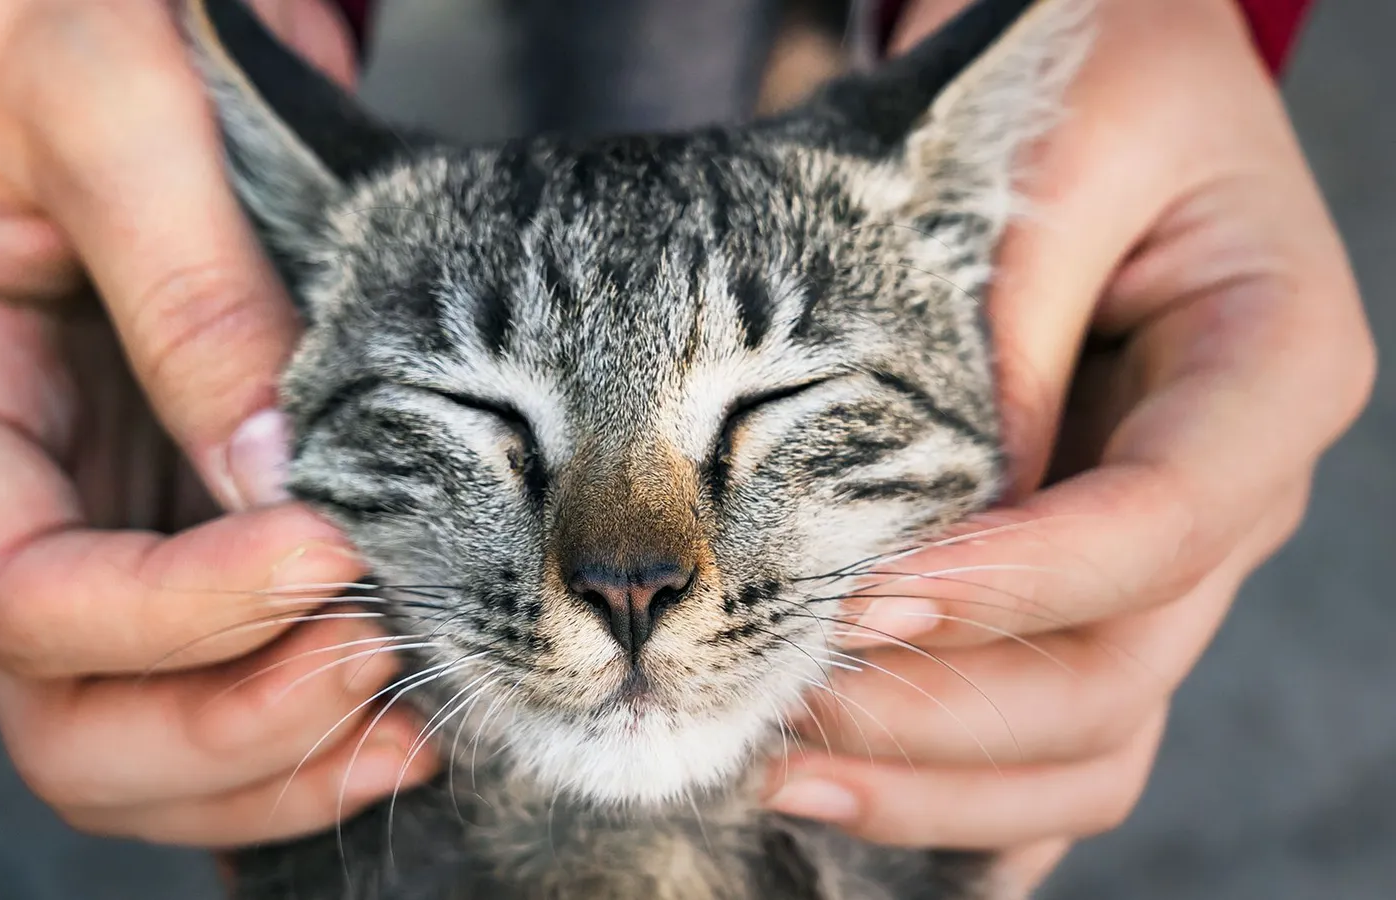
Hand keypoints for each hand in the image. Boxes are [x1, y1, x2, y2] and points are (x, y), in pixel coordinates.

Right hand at [0, 0, 435, 846]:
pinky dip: (300, 717)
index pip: (21, 591)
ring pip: (133, 732)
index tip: (338, 556)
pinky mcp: (168, 515)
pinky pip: (209, 674)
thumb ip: (185, 284)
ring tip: (412, 713)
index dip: (180, 617)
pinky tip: (402, 699)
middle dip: (226, 725)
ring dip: (270, 755)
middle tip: (383, 665)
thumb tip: (275, 483)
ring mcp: (82, 512)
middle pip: (63, 715)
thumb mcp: (113, 95)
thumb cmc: (81, 2)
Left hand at [763, 0, 1374, 893]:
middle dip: (947, 708)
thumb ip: (1002, 336)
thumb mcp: (1055, 155)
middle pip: (1120, 667)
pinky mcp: (1094, 585)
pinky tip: (851, 802)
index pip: (1162, 522)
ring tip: (776, 768)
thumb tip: (926, 535)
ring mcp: (1167, 558)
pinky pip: (1058, 734)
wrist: (1102, 82)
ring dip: (938, 780)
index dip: (1018, 582)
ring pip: (1091, 738)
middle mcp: (1235, 490)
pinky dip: (963, 790)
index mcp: (1272, 370)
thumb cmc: (1088, 87)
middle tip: (782, 700)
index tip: (866, 595)